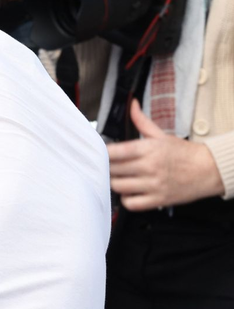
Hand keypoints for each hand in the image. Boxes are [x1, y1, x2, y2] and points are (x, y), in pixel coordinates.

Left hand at [108, 99, 225, 210]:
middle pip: (112, 170)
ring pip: (118, 186)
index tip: (100, 152)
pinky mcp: (158, 200)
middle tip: (109, 165)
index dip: (102, 153)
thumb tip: (132, 105)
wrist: (208, 170)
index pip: (114, 152)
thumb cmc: (184, 153)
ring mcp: (154, 185)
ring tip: (119, 177)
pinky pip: (131, 203)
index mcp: (148, 149)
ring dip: (115, 182)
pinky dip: (126, 199)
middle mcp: (150, 167)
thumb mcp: (161, 134)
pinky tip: (130, 191)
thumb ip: (141, 120)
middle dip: (107, 167)